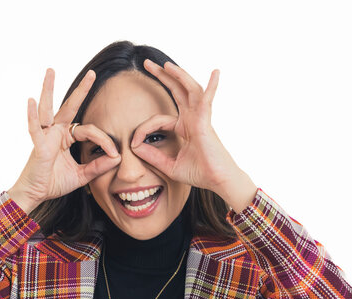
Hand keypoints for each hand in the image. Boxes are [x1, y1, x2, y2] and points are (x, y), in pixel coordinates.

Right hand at [8, 68, 120, 212]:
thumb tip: (117, 158)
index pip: (90, 130)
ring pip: (48, 108)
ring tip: (51, 71)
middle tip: (92, 73)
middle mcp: (56, 132)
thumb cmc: (53, 182)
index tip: (114, 154)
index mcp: (67, 137)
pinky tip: (31, 101)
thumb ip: (98, 167)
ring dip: (49, 89)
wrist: (35, 194)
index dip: (103, 140)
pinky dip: (32, 115)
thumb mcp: (81, 175)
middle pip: (70, 106)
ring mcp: (45, 136)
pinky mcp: (38, 145)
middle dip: (81, 90)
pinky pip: (35, 128)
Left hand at [131, 59, 244, 197]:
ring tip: (165, 64)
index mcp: (184, 127)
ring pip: (189, 89)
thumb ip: (152, 156)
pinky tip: (216, 72)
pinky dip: (212, 86)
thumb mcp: (168, 165)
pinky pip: (208, 100)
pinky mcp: (206, 122)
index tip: (134, 143)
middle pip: (177, 90)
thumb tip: (134, 146)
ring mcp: (200, 118)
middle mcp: (192, 119)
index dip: (143, 129)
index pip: (158, 119)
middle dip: (162, 76)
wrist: (218, 182)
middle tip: (146, 63)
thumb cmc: (199, 173)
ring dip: (178, 75)